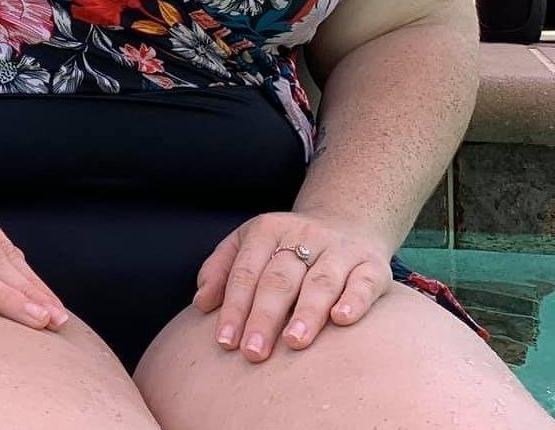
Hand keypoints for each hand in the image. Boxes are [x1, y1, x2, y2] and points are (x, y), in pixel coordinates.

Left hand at [194, 211, 392, 360]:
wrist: (344, 221)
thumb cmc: (286, 246)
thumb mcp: (248, 244)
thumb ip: (222, 269)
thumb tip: (201, 302)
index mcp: (266, 229)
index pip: (246, 271)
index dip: (234, 306)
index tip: (225, 341)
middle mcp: (302, 235)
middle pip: (279, 279)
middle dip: (264, 316)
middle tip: (253, 352)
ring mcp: (338, 249)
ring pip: (320, 281)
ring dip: (306, 312)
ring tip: (294, 342)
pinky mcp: (371, 264)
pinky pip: (363, 282)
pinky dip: (353, 300)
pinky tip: (341, 320)